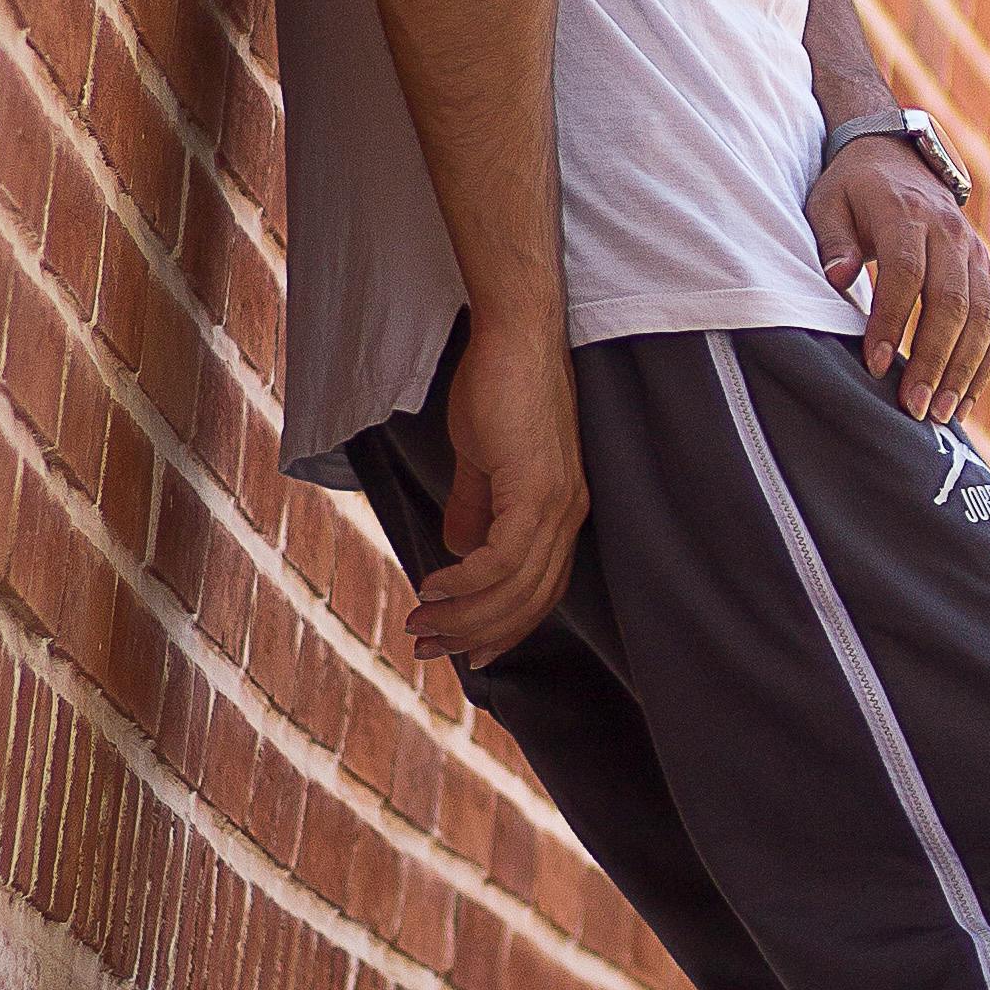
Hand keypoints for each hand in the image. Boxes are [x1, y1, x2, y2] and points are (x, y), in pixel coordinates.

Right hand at [409, 313, 588, 673]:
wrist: (515, 336)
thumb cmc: (498, 388)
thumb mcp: (482, 459)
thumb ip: (475, 507)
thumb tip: (458, 550)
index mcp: (562, 513)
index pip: (539, 591)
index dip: (502, 627)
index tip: (463, 653)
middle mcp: (569, 517)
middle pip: (528, 601)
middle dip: (475, 634)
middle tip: (425, 647)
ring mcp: (558, 505)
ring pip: (514, 588)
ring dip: (463, 616)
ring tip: (420, 625)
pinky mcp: (537, 489)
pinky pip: (502, 558)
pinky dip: (466, 582)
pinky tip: (433, 587)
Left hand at [806, 140, 989, 427]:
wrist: (900, 160)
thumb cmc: (852, 191)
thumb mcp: (828, 203)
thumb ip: (832, 240)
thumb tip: (837, 278)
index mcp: (907, 213)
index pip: (905, 271)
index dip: (892, 320)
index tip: (874, 365)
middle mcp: (951, 233)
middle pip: (952, 300)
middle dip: (934, 359)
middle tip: (913, 408)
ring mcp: (974, 254)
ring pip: (983, 317)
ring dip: (964, 370)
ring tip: (941, 416)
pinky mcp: (985, 273)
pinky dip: (983, 365)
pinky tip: (963, 401)